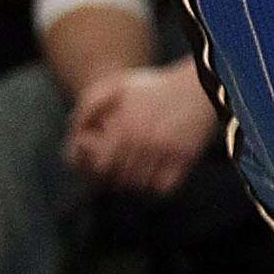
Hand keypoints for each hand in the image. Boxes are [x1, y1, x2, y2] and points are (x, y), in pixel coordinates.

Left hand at [67, 62, 218, 193]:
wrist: (198, 86)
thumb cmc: (155, 86)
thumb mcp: (118, 85)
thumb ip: (90, 105)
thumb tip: (75, 131)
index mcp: (124, 125)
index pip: (100, 167)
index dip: (99, 166)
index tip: (105, 157)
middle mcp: (143, 141)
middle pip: (120, 179)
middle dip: (117, 175)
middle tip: (124, 163)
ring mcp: (165, 152)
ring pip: (140, 186)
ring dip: (137, 180)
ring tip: (141, 164)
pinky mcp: (185, 160)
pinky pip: (163, 188)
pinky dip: (158, 185)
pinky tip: (159, 169)